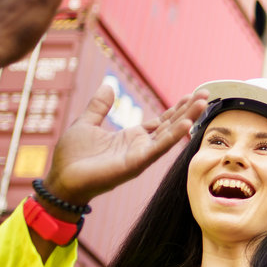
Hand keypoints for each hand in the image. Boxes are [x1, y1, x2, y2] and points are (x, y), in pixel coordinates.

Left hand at [44, 85, 208, 207]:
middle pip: (171, 124)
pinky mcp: (135, 164)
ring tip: (202, 104)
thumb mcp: (86, 123)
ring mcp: (140, 155)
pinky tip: (186, 124)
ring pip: (169, 134)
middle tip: (205, 94)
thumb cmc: (72, 157)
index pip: (161, 120)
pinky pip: (158, 148)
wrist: (61, 180)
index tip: (192, 94)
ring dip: (187, 119)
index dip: (177, 108)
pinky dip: (173, 136)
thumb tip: (108, 86)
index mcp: (131, 137)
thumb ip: (99, 106)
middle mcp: (141, 146)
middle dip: (188, 109)